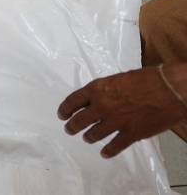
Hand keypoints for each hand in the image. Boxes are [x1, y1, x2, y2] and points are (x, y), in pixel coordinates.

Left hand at [58, 66, 186, 157]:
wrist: (169, 90)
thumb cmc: (146, 79)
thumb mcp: (117, 79)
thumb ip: (105, 90)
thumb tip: (98, 99)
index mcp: (97, 89)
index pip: (72, 101)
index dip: (65, 110)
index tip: (62, 115)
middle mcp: (102, 106)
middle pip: (79, 120)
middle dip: (72, 126)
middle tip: (69, 129)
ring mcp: (116, 122)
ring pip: (94, 134)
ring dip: (89, 137)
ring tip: (87, 138)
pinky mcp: (131, 134)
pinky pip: (114, 146)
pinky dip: (108, 151)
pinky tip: (104, 153)